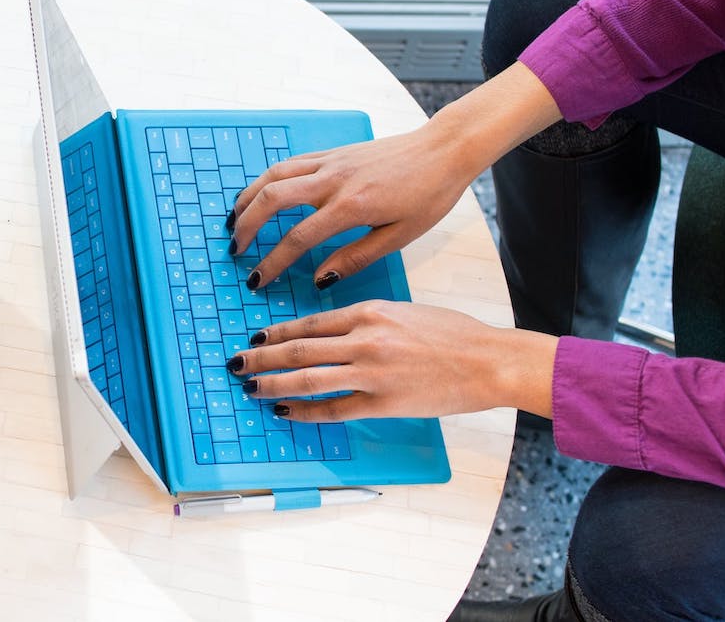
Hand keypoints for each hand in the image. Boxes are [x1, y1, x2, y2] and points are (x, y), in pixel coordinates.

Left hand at [225, 300, 555, 421]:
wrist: (488, 360)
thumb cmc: (454, 334)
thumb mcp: (405, 311)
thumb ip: (369, 319)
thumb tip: (337, 330)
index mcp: (369, 311)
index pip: (309, 322)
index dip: (277, 332)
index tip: (255, 338)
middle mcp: (363, 339)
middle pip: (297, 348)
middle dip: (260, 357)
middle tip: (235, 363)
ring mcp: (370, 372)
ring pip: (306, 377)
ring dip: (272, 383)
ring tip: (249, 387)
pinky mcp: (382, 402)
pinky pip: (332, 409)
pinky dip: (304, 411)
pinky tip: (285, 412)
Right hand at [226, 63, 562, 287]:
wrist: (444, 149)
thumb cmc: (429, 194)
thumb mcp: (399, 236)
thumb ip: (355, 258)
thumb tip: (320, 279)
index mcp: (351, 206)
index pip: (297, 238)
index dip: (272, 263)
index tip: (258, 280)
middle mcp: (332, 180)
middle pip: (272, 200)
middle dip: (247, 226)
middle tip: (236, 250)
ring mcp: (329, 162)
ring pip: (273, 176)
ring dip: (248, 198)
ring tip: (234, 221)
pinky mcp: (332, 152)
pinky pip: (288, 164)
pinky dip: (266, 180)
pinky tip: (260, 194)